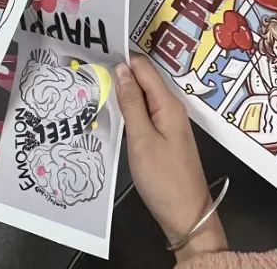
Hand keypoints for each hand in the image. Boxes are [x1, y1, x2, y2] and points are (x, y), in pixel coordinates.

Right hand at [115, 57, 226, 259]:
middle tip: (90, 75)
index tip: (95, 59)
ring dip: (123, 93)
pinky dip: (129, 110)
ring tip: (96, 91)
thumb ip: (131, 103)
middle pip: (143, 79)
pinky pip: (145, 112)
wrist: (187, 217)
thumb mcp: (142, 140)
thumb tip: (121, 69)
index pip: (143, 67)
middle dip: (120, 75)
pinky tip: (114, 115)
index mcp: (167, 103)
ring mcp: (169, 122)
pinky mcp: (165, 136)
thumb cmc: (163, 179)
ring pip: (143, 96)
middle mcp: (170, 107)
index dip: (121, 60)